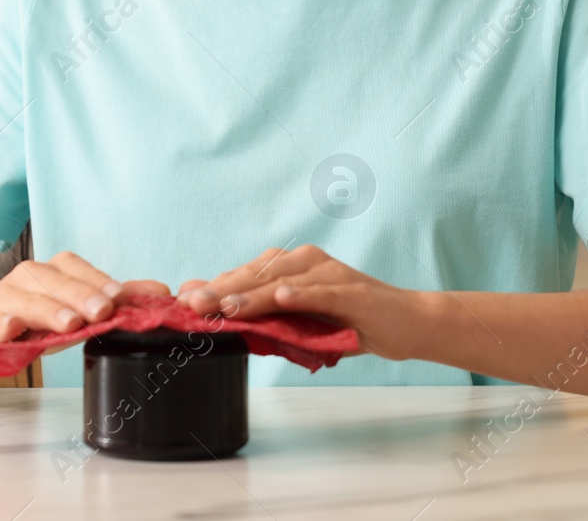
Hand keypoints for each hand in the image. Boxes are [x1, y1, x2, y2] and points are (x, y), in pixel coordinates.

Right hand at [0, 251, 169, 367]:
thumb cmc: (25, 321)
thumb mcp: (68, 313)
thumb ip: (106, 305)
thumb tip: (158, 295)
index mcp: (54, 273)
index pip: (82, 271)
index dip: (105, 282)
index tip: (128, 296)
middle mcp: (30, 277)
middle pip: (59, 281)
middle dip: (84, 295)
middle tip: (105, 311)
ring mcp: (5, 297)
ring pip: (29, 298)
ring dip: (50, 309)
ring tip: (69, 324)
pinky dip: (3, 324)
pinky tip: (10, 329)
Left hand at [178, 245, 416, 360]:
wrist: (405, 323)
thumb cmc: (351, 322)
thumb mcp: (303, 325)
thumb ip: (270, 322)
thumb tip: (228, 324)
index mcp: (291, 267)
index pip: (245, 276)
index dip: (214, 287)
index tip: (182, 299)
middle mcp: (307, 262)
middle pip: (256, 275)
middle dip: (222, 290)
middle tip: (192, 304)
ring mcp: (330, 274)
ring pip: (282, 281)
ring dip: (252, 294)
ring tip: (225, 306)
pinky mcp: (353, 290)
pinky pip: (322, 291)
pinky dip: (302, 293)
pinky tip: (282, 297)